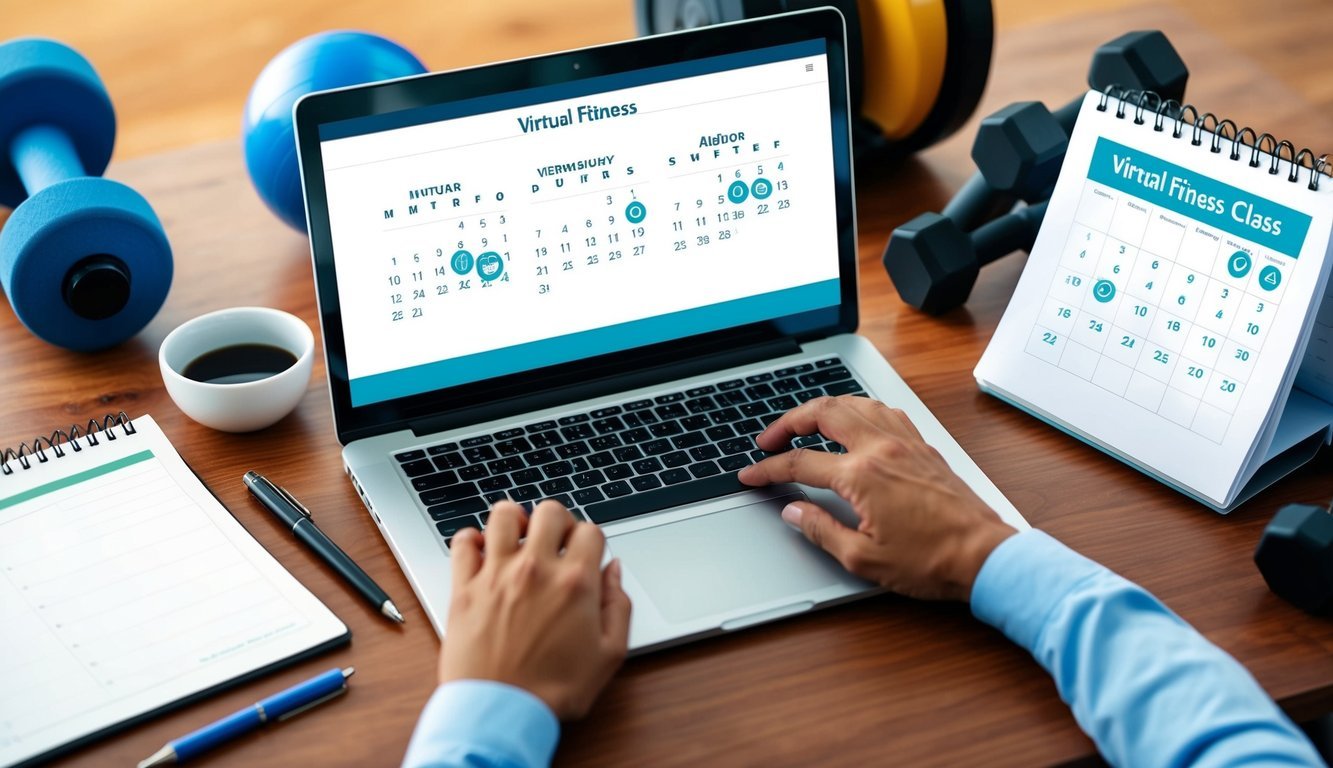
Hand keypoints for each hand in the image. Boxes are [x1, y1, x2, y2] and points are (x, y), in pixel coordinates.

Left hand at [438, 500, 630, 718]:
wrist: (501, 712)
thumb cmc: (553, 690)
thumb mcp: (609, 655)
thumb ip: (619, 606)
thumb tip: (614, 572)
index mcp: (575, 582)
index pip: (590, 530)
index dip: (592, 539)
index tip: (585, 554)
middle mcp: (536, 569)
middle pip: (549, 511)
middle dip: (558, 521)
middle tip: (555, 541)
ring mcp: (496, 575)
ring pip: (503, 515)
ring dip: (515, 519)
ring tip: (518, 536)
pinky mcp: (464, 587)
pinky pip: (462, 543)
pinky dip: (471, 539)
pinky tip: (481, 551)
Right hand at [738, 396, 1015, 601]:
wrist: (983, 556)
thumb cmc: (931, 560)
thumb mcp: (863, 558)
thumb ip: (820, 530)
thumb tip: (794, 512)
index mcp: (862, 475)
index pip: (800, 464)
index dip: (768, 469)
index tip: (751, 475)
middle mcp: (882, 448)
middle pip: (824, 413)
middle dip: (789, 422)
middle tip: (770, 440)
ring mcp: (905, 442)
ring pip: (855, 403)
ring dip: (823, 408)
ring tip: (805, 424)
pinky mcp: (923, 447)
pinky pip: (884, 411)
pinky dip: (859, 409)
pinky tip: (854, 420)